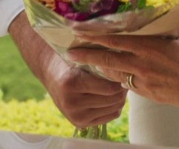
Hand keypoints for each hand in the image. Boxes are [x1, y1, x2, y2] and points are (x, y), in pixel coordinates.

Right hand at [8, 14, 128, 127]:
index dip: (122, 79)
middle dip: (123, 88)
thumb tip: (128, 58)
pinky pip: (108, 117)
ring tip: (121, 85)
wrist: (50, 72)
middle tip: (127, 77)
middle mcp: (71, 103)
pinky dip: (114, 107)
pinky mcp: (79, 123)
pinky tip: (113, 96)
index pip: (110, 88)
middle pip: (113, 100)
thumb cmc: (72, 58)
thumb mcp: (83, 54)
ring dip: (120, 97)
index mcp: (71, 83)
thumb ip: (101, 57)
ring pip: (113, 109)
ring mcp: (74, 116)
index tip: (127, 70)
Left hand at [67, 23, 178, 120]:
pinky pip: (126, 84)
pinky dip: (118, 78)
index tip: (79, 32)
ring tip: (86, 62)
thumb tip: (170, 2)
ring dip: (100, 67)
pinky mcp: (146, 93)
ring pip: (114, 74)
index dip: (95, 36)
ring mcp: (143, 81)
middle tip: (70, 52)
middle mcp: (142, 64)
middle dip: (86, 55)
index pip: (115, 41)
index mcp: (150, 48)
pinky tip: (113, 74)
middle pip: (107, 59)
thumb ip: (173, 20)